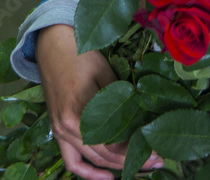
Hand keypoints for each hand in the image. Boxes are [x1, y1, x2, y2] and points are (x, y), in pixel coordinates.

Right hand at [36, 24, 163, 179]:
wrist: (53, 44)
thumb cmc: (82, 54)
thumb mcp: (105, 74)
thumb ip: (119, 101)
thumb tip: (140, 124)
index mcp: (79, 114)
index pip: (113, 143)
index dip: (136, 150)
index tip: (156, 152)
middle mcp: (67, 128)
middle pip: (104, 155)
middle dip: (131, 161)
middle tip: (156, 161)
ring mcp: (60, 132)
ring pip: (91, 160)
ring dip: (115, 166)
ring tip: (139, 167)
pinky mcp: (58, 131)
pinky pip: (72, 161)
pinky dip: (87, 172)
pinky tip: (106, 176)